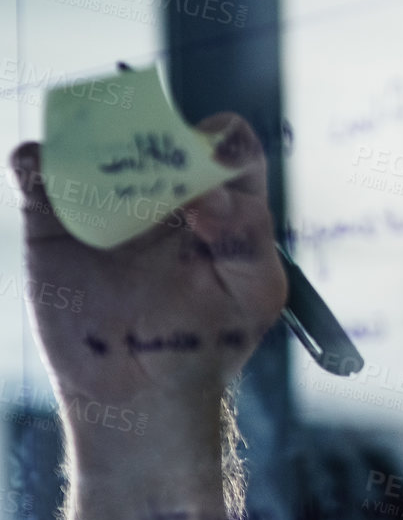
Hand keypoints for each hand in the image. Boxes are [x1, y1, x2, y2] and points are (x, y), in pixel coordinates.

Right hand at [9, 112, 286, 419]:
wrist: (140, 390)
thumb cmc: (209, 339)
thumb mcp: (251, 295)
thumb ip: (247, 238)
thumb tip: (212, 197)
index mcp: (224, 199)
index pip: (229, 146)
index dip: (223, 146)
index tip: (209, 176)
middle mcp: (167, 187)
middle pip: (158, 129)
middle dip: (153, 132)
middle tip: (149, 168)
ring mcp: (110, 197)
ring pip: (95, 139)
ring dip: (92, 135)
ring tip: (98, 167)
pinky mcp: (55, 216)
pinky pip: (37, 169)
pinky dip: (34, 161)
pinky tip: (42, 171)